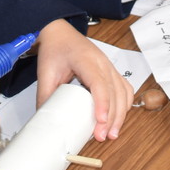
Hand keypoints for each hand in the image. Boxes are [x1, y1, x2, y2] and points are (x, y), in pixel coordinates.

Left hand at [35, 20, 132, 141]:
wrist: (59, 33)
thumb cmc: (55, 48)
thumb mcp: (45, 73)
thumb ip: (46, 97)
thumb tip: (47, 121)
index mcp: (86, 59)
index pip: (99, 83)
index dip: (102, 103)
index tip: (100, 122)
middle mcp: (102, 62)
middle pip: (115, 91)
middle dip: (111, 117)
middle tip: (101, 136)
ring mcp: (109, 66)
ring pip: (123, 92)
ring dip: (120, 114)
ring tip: (110, 133)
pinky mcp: (111, 71)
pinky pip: (125, 88)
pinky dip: (124, 104)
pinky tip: (117, 118)